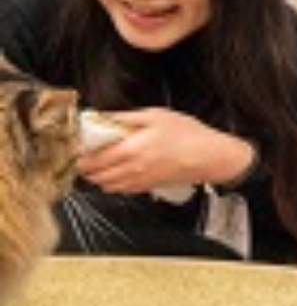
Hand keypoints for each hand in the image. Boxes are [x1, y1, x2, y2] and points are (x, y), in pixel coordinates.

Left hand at [77, 108, 253, 193]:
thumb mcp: (156, 116)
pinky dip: (112, 184)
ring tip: (96, 165)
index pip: (93, 159)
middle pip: (96, 175)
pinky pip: (122, 190)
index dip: (80, 155)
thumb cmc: (188, 134)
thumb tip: (102, 117)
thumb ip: (126, 118)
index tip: (76, 147)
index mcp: (131, 150)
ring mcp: (140, 180)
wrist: (211, 157)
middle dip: (85, 167)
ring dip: (97, 177)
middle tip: (83, 155)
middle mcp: (132, 169)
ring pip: (107, 185)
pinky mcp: (149, 186)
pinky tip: (114, 174)